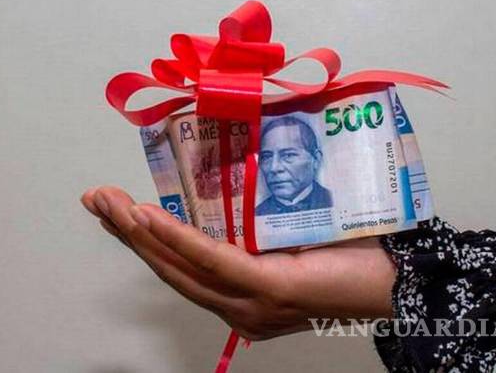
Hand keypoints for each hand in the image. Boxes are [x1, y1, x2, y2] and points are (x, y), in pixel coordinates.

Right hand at [81, 186, 395, 340]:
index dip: (147, 239)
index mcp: (242, 293)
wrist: (397, 278)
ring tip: (113, 205)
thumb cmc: (350, 254)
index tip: (119, 208)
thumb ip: (261, 228)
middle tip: (98, 199)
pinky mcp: (268, 290)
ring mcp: (251, 302)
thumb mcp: (292, 237)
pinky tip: (150, 220)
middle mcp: (238, 305)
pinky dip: (179, 239)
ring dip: (143, 233)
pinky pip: (214, 261)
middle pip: (172, 268)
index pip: (184, 265)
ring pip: (183, 267)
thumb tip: (238, 190)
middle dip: (129, 233)